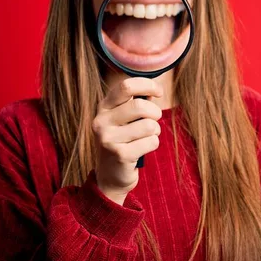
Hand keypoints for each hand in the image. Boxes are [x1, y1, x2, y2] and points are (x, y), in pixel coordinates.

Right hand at [92, 77, 162, 204]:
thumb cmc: (124, 140)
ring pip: (149, 125)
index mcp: (104, 107)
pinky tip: (142, 150)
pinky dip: (153, 144)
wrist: (110, 175)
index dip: (148, 85)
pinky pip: (151, 142)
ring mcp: (108, 139)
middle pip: (140, 106)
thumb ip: (136, 102)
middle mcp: (101, 121)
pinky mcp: (120, 155)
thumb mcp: (123, 118)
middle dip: (155, 113)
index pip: (126, 86)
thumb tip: (154, 90)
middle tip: (153, 121)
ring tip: (145, 137)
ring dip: (155, 131)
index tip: (159, 92)